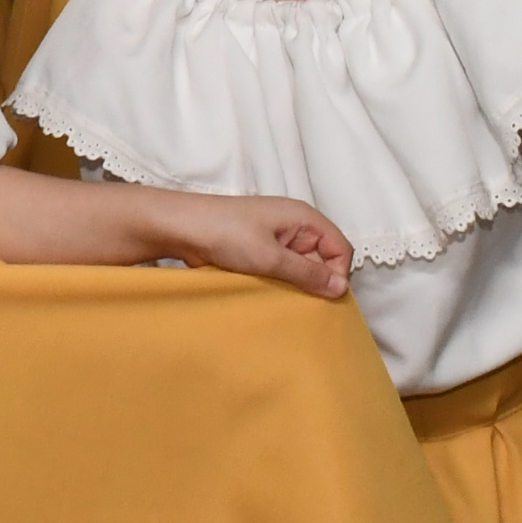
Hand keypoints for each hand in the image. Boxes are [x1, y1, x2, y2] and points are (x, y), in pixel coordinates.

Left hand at [155, 191, 356, 299]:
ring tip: (285, 303)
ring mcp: (275, 238)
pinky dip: (279, 283)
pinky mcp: (258, 250)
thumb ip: (307, 273)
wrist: (180, 228)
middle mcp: (294, 225)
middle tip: (303, 305)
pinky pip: (281, 270)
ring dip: (295, 285)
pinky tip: (270, 297)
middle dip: (316, 282)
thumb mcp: (270, 257)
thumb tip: (341, 288)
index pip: (340, 248)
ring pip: (300, 267)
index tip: (323, 297)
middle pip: (322, 259)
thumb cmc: (226, 234)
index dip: (338, 273)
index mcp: (303, 217)